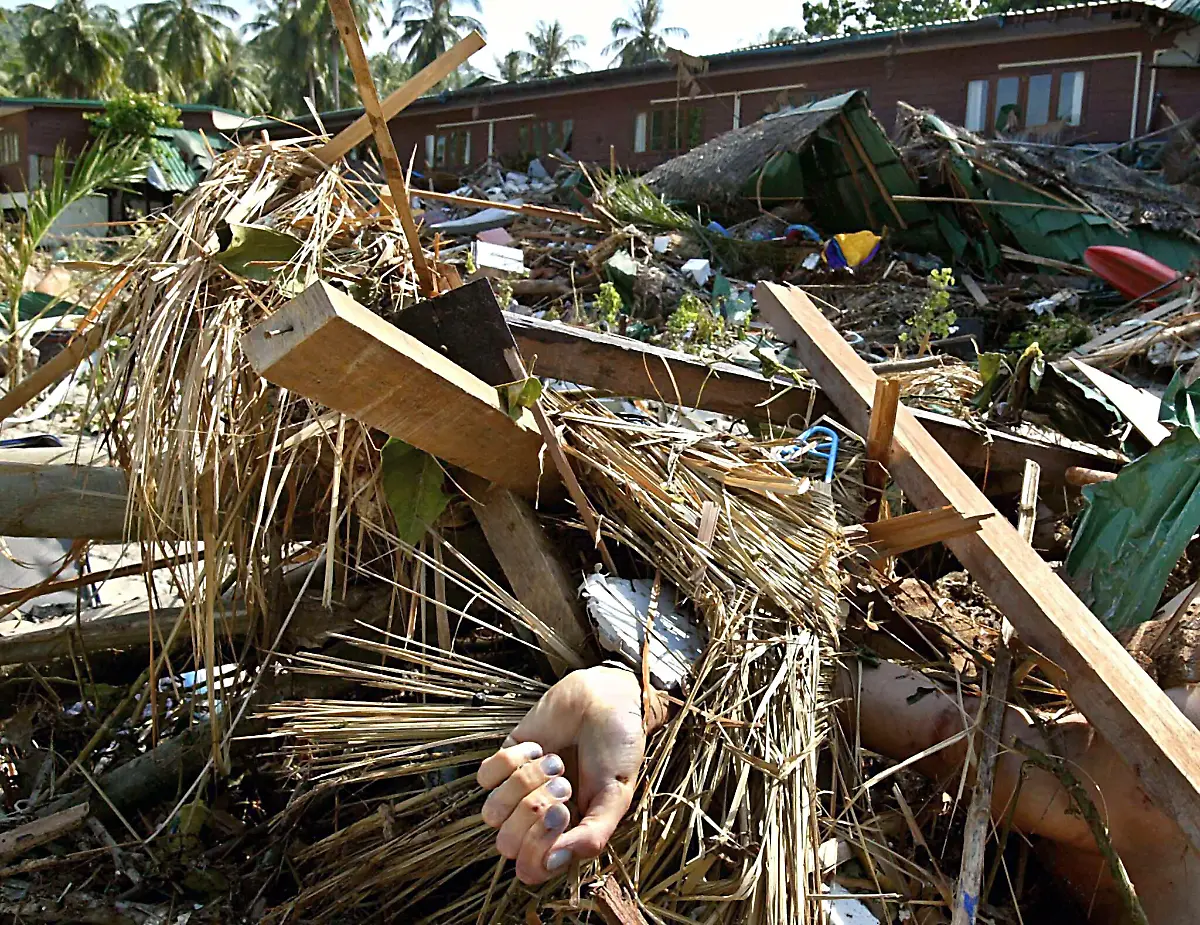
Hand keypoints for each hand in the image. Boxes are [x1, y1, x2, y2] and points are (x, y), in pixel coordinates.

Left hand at [476, 665, 665, 883]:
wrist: (608, 700)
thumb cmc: (617, 749)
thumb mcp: (616, 797)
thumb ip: (592, 836)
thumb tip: (553, 862)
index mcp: (566, 838)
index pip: (532, 868)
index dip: (539, 847)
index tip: (564, 813)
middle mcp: (537, 821)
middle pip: (507, 843)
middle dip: (535, 810)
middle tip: (565, 783)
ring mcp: (518, 791)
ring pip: (492, 812)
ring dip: (525, 784)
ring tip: (555, 763)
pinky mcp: (506, 760)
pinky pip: (485, 776)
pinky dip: (513, 760)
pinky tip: (539, 748)